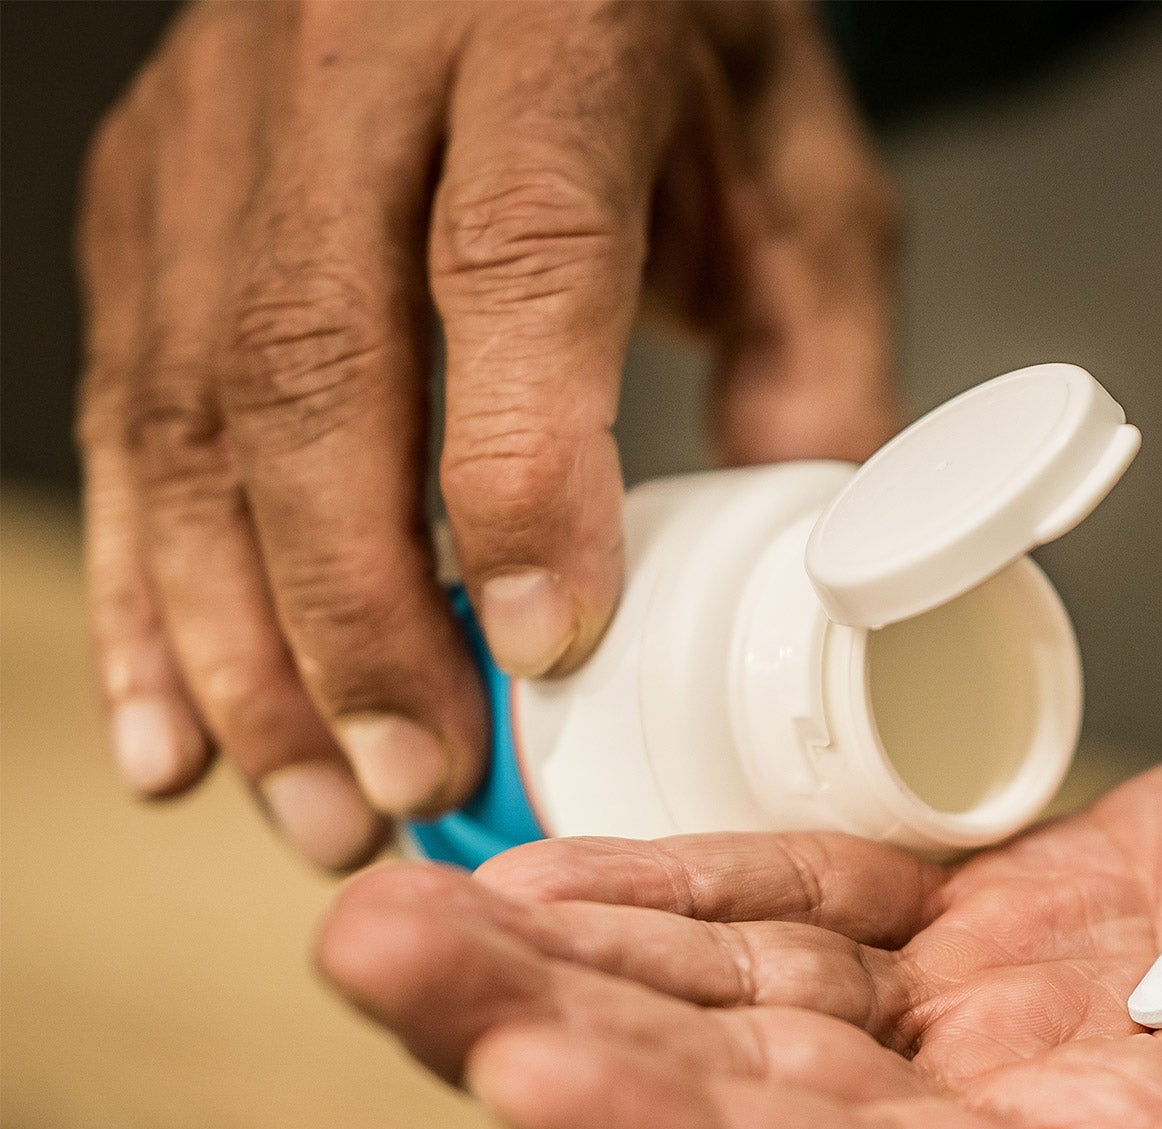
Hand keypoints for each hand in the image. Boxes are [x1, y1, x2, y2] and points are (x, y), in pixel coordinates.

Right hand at [80, 0, 899, 867]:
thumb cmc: (671, 25)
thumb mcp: (799, 160)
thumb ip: (821, 351)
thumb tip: (816, 563)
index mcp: (549, 34)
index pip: (517, 263)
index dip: (522, 469)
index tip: (551, 648)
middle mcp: (348, 66)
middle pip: (312, 364)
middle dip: (353, 610)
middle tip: (415, 780)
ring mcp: (218, 129)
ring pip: (190, 410)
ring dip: (238, 639)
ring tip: (314, 803)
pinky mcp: (148, 192)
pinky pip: (125, 411)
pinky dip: (147, 589)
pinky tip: (182, 729)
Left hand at [319, 685, 1161, 1128]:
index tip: (529, 1073)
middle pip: (773, 1120)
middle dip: (568, 1039)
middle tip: (374, 949)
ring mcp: (1043, 1037)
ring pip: (772, 1010)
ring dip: (596, 954)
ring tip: (410, 893)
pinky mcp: (1054, 916)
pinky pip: (845, 907)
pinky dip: (713, 879)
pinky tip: (578, 857)